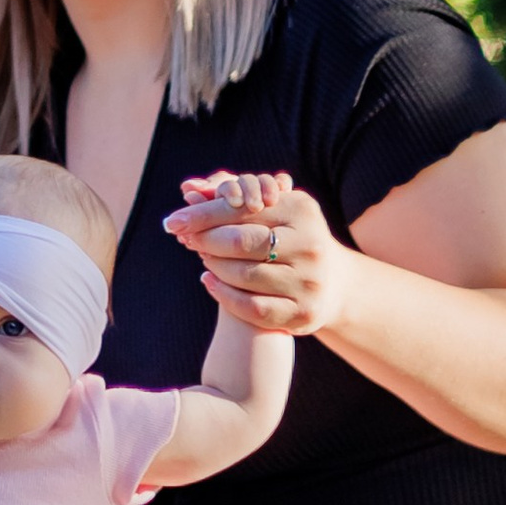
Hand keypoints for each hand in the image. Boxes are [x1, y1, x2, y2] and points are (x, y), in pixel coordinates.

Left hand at [163, 171, 351, 339]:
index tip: (173, 221)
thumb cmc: (289, 237)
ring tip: (202, 257)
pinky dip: (224, 294)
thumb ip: (231, 199)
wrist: (332, 283)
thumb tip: (188, 191)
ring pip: (243, 275)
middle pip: (240, 241)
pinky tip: (209, 281)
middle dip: (205, 240)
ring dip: (213, 265)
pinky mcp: (303, 313)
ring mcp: (309, 282)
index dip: (202, 215)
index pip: (240, 209)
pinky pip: (252, 307)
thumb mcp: (272, 211)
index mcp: (302, 210)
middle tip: (185, 239)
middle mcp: (310, 244)